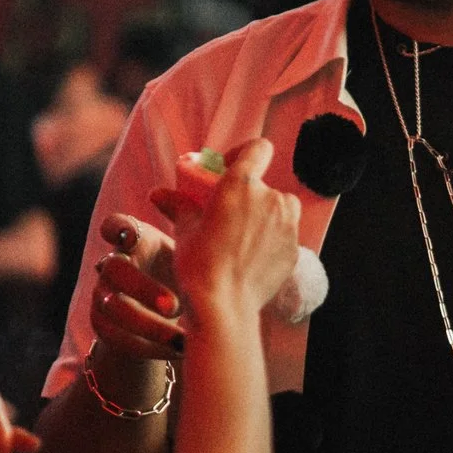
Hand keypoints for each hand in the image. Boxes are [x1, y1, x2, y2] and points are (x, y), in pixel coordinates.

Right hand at [91, 213, 183, 359]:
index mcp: (135, 240)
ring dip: (148, 325)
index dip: (117, 228)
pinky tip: (177, 350)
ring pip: (114, 309)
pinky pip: (118, 338)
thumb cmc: (181, 270)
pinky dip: (149, 347)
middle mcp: (112, 264)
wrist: (164, 312)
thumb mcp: (189, 250)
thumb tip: (220, 205)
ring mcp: (103, 295)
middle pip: (114, 270)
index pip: (115, 225)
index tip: (130, 237)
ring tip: (181, 337)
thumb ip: (196, 231)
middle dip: (142, 288)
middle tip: (174, 306)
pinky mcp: (103, 325)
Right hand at [169, 139, 299, 321]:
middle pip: (265, 185)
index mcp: (242, 184)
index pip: (258, 147)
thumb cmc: (199, 264)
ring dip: (264, 216)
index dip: (245, 153)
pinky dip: (272, 241)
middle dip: (249, 196)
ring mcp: (287, 224)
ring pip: (280, 209)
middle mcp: (271, 198)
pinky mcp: (294, 249)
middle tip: (229, 216)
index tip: (229, 168)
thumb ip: (178, 205)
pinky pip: (285, 235)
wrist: (223, 305)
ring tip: (241, 238)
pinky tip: (251, 258)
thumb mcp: (185, 230)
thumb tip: (158, 194)